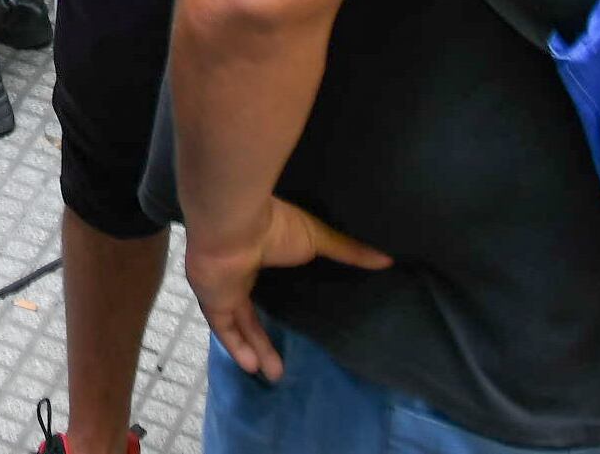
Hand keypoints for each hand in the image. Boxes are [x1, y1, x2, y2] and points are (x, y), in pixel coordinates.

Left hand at [190, 196, 392, 380]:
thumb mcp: (318, 238)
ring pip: (237, 325)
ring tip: (274, 376)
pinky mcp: (212, 300)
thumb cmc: (274, 225)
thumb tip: (386, 259)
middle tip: (282, 364)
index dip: (276, 303)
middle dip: (263, 338)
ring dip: (255, 349)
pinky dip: (237, 347)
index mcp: (255, 254)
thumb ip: (349, 251)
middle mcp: (235, 273)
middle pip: (248, 312)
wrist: (234, 223)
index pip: (262, 284)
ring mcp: (221, 288)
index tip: (294, 321)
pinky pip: (223, 329)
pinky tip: (252, 368)